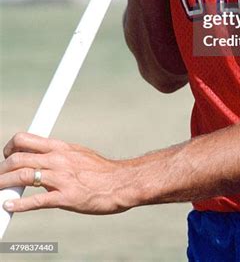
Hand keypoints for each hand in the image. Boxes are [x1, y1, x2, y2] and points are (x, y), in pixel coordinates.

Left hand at [1, 133, 130, 214]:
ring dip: (3, 184)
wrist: (121, 183)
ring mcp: (61, 178)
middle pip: (18, 158)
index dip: (9, 148)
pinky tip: (9, 207)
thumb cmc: (101, 171)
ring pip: (22, 177)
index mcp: (60, 147)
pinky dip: (19, 205)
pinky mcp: (65, 197)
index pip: (25, 140)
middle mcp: (57, 159)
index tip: (5, 157)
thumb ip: (59, 156)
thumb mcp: (79, 154)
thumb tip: (43, 158)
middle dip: (2, 169)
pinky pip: (37, 201)